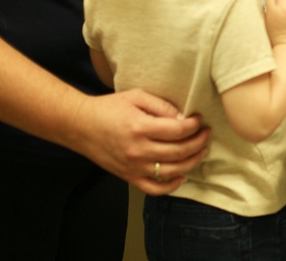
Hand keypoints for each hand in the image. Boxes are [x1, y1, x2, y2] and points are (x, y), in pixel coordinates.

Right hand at [71, 89, 209, 195]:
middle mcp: (138, 150)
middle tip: (206, 133)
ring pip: (171, 171)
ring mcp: (133, 167)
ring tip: (201, 151)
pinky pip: (153, 188)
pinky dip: (170, 186)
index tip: (199, 119)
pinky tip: (182, 176)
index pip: (178, 130)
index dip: (194, 125)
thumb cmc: (108, 108)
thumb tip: (184, 117)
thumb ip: (161, 106)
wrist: (79, 126)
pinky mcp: (128, 177)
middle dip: (199, 142)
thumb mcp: (136, 97)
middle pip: (179, 151)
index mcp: (140, 128)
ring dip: (192, 162)